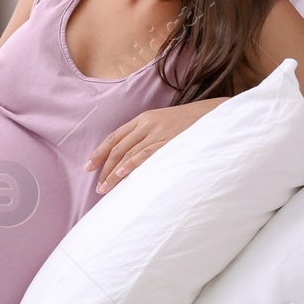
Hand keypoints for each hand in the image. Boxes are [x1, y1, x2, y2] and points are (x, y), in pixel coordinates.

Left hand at [85, 98, 226, 193]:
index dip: (99, 152)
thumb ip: (148, 135)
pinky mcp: (168, 141)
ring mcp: (157, 132)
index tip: (88, 167)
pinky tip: (121, 174)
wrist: (214, 115)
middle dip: (103, 167)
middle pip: (117, 148)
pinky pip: (145, 154)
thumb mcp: (164, 124)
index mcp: (143, 119)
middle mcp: (146, 124)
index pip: (114, 137)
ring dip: (113, 173)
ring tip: (104, 188)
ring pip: (127, 154)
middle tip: (97, 186)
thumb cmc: (190, 123)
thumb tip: (132, 157)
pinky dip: (131, 164)